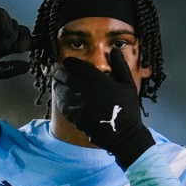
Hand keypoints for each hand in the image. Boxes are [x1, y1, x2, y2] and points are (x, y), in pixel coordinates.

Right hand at [0, 8, 32, 77]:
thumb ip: (8, 69)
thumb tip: (28, 66)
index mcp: (4, 49)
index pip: (24, 43)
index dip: (34, 45)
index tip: (38, 50)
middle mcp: (2, 36)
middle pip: (24, 32)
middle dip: (26, 40)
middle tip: (18, 48)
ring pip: (15, 24)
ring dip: (13, 34)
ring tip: (3, 44)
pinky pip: (3, 15)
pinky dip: (7, 22)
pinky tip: (4, 32)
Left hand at [53, 48, 154, 168]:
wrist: (124, 135)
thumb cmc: (128, 109)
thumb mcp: (129, 85)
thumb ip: (120, 66)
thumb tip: (114, 50)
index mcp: (101, 82)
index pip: (79, 66)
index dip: (70, 62)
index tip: (67, 62)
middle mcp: (89, 91)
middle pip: (67, 77)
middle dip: (59, 72)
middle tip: (57, 71)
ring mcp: (81, 105)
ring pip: (62, 91)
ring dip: (58, 85)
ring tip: (57, 82)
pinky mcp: (76, 118)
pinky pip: (63, 106)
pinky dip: (60, 100)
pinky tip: (62, 97)